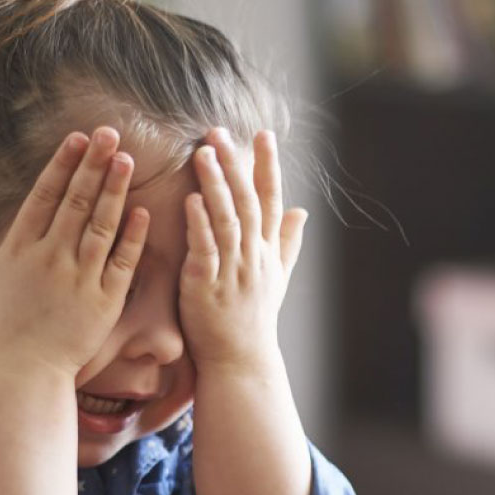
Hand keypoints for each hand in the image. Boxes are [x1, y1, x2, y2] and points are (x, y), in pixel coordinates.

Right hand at [0, 127, 146, 378]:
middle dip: (93, 164)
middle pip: (76, 201)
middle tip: (110, 133)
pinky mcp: (104, 301)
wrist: (22, 374)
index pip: (44, 196)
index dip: (62, 164)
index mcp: (19, 249)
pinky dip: (133, 236)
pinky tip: (143, 211)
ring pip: (101, 224)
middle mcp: (50, 257)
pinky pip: (122, 261)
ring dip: (115, 190)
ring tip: (128, 160)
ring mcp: (80, 278)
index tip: (77, 138)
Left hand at [179, 127, 306, 373]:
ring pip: (227, 220)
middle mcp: (254, 258)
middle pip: (248, 202)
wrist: (240, 362)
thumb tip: (303, 211)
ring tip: (203, 153)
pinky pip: (205, 250)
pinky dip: (199, 225)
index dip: (267, 166)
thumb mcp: (277, 279)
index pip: (272, 201)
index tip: (263, 134)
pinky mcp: (207, 287)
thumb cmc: (254, 320)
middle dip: (235, 165)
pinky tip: (190, 200)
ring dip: (215, 185)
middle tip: (219, 132)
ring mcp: (232, 272)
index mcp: (268, 252)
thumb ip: (287, 243)